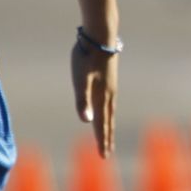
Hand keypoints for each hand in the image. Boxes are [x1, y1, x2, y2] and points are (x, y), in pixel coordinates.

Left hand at [71, 42, 116, 156]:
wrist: (101, 35)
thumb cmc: (87, 56)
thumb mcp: (80, 79)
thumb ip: (82, 100)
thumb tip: (86, 121)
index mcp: (102, 96)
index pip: (102, 123)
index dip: (102, 140)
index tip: (104, 156)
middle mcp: (109, 93)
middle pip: (108, 120)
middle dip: (107, 137)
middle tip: (107, 153)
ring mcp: (110, 85)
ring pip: (110, 110)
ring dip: (108, 124)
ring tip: (107, 134)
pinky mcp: (109, 78)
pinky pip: (110, 101)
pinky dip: (108, 111)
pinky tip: (106, 108)